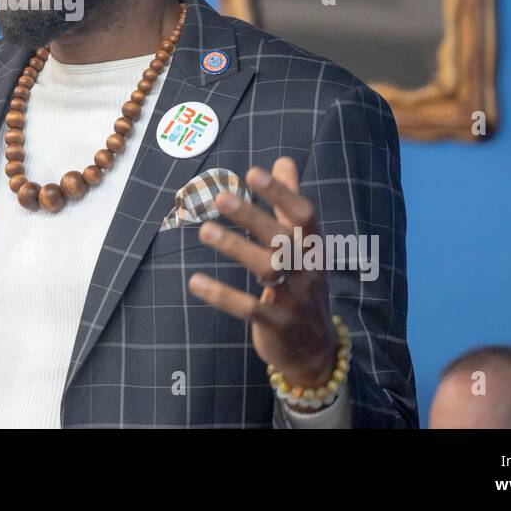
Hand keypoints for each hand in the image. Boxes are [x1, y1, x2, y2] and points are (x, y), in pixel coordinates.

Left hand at [187, 157, 336, 389]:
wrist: (315, 350)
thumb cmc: (303, 284)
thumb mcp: (302, 245)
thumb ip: (289, 203)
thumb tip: (284, 160)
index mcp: (313, 247)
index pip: (303, 215)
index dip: (280, 193)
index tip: (253, 172)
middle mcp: (307, 269)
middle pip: (281, 237)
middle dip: (252, 216)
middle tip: (220, 197)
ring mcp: (294, 298)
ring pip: (266, 268)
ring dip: (235, 248)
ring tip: (204, 231)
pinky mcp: (276, 323)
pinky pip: (248, 307)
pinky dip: (222, 295)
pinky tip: (195, 281)